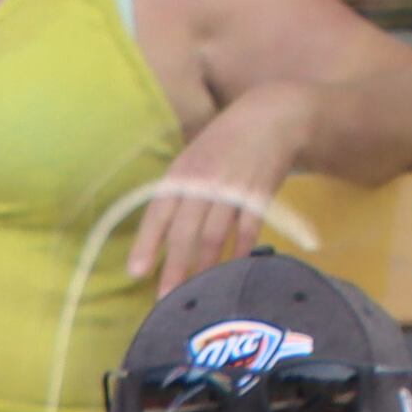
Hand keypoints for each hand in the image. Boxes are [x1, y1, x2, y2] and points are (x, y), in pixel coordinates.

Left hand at [130, 89, 308, 286]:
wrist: (274, 113)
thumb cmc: (227, 137)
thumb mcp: (195, 155)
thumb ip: (180, 189)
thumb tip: (161, 231)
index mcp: (183, 171)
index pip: (158, 212)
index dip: (147, 243)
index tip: (137, 271)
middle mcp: (205, 181)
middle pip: (185, 231)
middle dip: (174, 267)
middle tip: (165, 298)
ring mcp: (234, 188)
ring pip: (214, 235)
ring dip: (204, 265)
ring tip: (197, 290)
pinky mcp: (260, 193)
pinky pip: (247, 228)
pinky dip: (239, 249)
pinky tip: (233, 266)